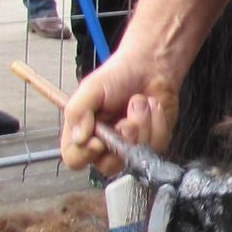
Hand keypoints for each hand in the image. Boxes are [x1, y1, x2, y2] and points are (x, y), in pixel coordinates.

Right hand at [60, 45, 176, 174]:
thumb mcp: (91, 88)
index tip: (99, 140)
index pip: (75, 159)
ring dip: (141, 123)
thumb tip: (79, 138)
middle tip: (126, 116)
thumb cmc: (118, 76)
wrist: (150, 67)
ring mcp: (129, 147)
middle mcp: (104, 144)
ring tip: (138, 102)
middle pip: (108, 165)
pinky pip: (157, 145)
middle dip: (122, 137)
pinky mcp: (153, 144)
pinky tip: (152, 107)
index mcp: (83, 132)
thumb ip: (78, 111)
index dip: (86, 154)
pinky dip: (157, 122)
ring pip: (135, 155)